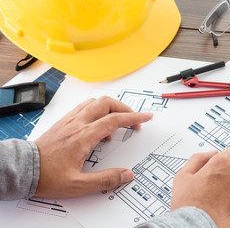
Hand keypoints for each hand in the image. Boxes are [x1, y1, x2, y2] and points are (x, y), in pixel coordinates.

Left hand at [34, 96, 152, 197]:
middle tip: (133, 121)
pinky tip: (98, 124)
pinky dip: (97, 110)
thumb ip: (105, 179)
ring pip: (95, 102)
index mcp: (83, 136)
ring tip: (117, 123)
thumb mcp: (78, 185)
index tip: (146, 117)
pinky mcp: (64, 121)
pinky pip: (84, 107)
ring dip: (111, 108)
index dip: (134, 117)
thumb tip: (126, 175)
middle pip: (106, 104)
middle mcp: (77, 123)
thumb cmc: (47, 176)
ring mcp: (70, 120)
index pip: (114, 120)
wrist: (23, 168)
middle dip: (125, 109)